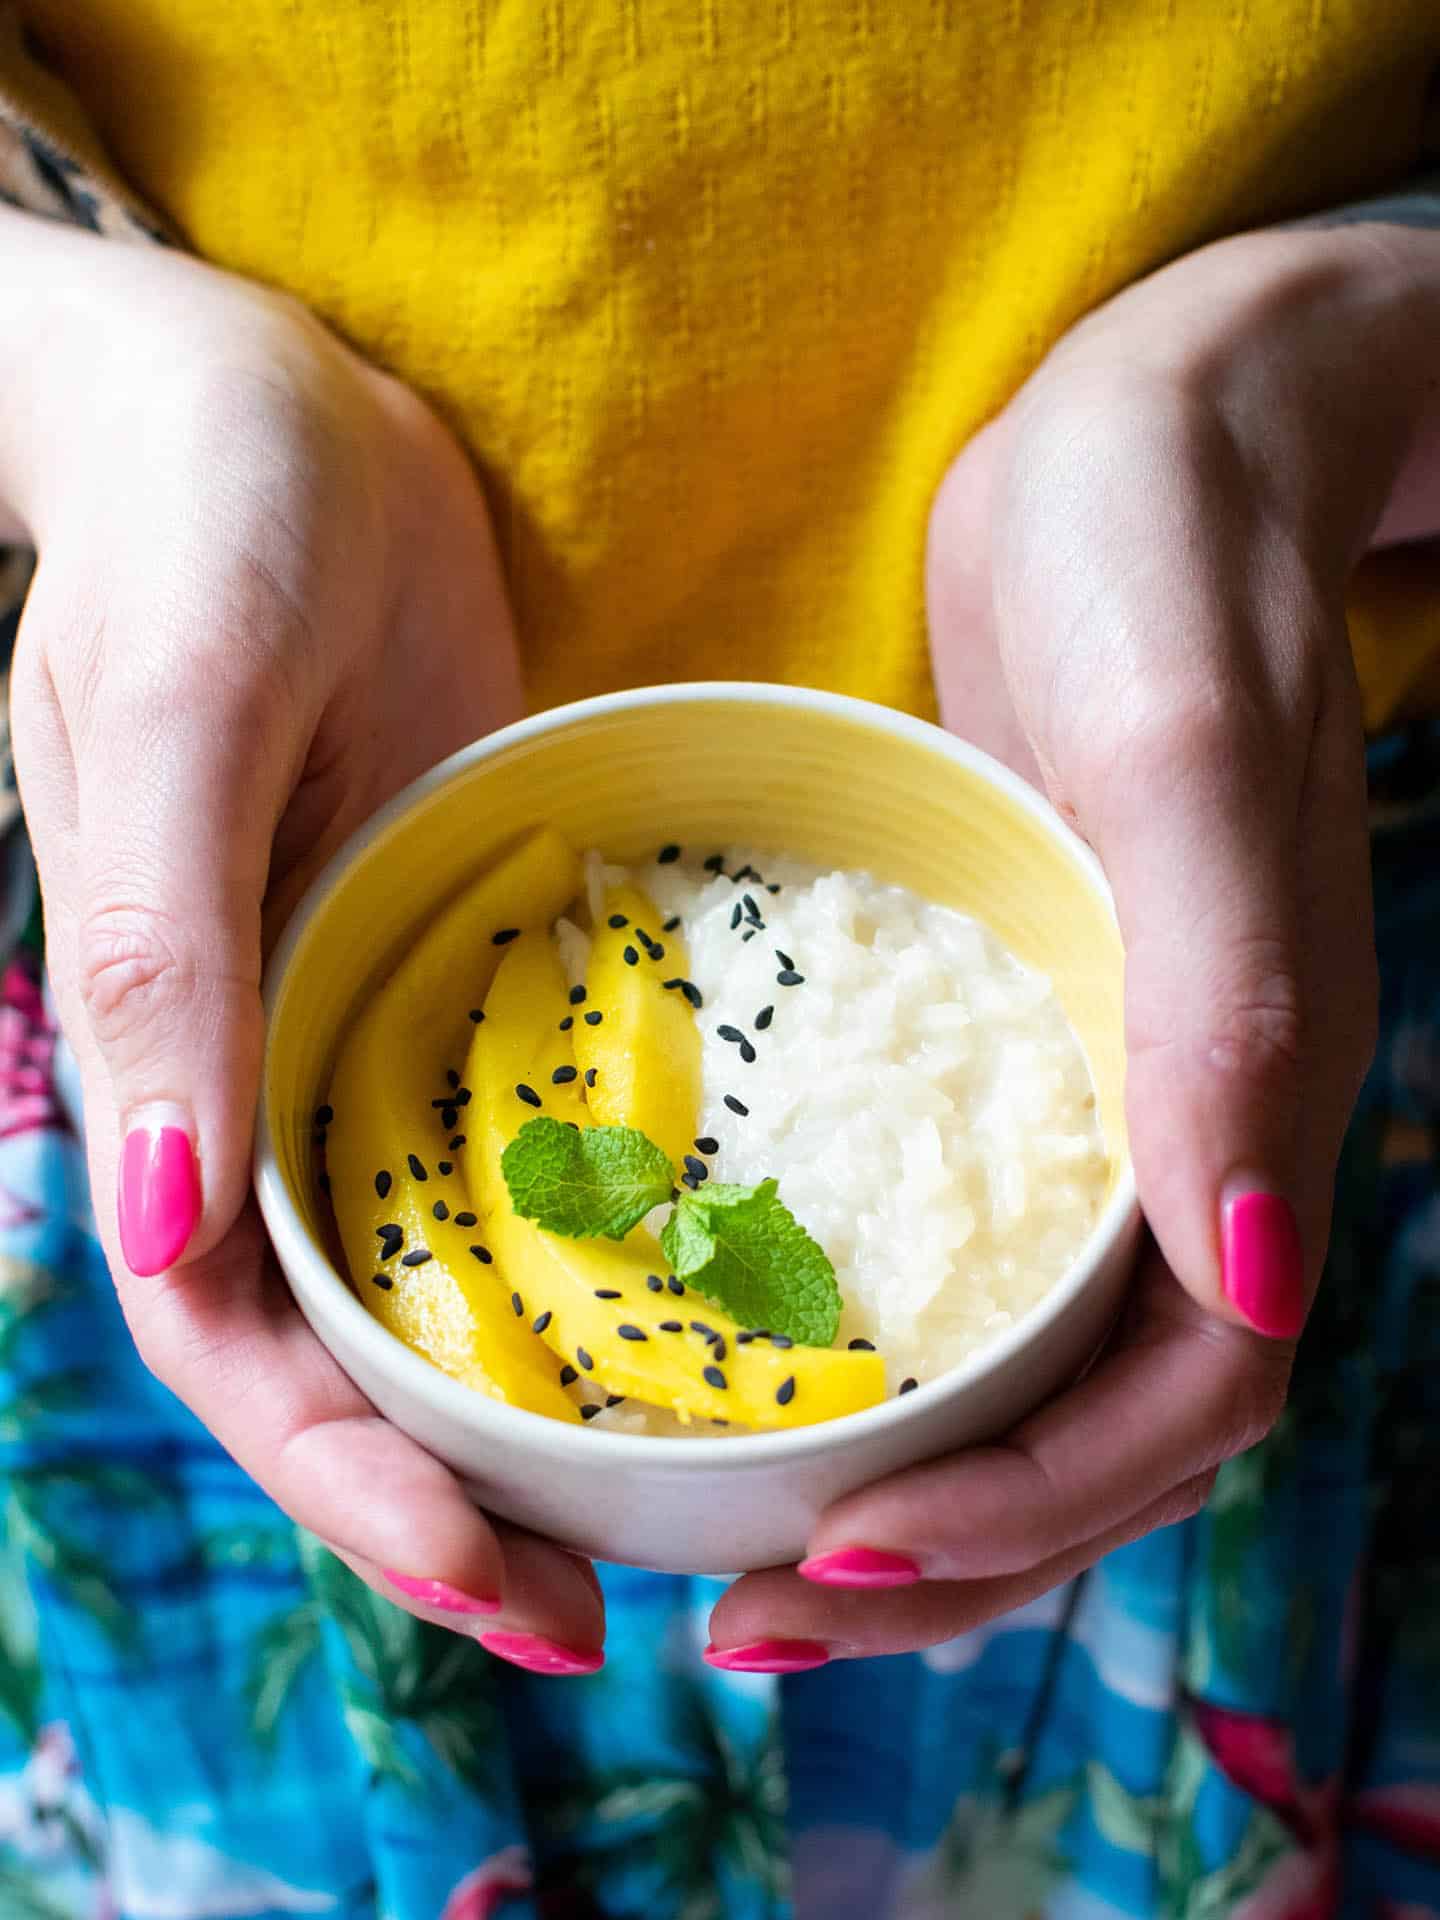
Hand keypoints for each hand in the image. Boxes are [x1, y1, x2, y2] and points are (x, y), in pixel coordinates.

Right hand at [3, 211, 604, 1666]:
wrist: (275, 405)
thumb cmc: (200, 526)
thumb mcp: (174, 715)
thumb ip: (160, 959)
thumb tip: (149, 1233)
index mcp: (173, 1058)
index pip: (241, 1341)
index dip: (356, 1488)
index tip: (513, 1592)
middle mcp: (266, 1076)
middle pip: (352, 1348)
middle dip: (464, 1498)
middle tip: (628, 1613)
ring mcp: (375, 1025)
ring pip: (446, 1269)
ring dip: (544, 1403)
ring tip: (695, 1504)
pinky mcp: (471, 961)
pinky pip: (534, 1134)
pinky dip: (606, 1233)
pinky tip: (723, 1289)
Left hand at [708, 220, 1439, 1664]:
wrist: (1158, 428)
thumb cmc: (1169, 546)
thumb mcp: (1177, 746)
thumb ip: (1229, 1001)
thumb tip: (1248, 1275)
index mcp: (1247, 1090)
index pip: (1183, 1395)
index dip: (1032, 1507)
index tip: (842, 1552)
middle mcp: (1189, 1118)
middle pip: (1101, 1430)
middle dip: (945, 1550)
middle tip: (748, 1611)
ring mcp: (1114, 1080)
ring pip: (1034, 1362)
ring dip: (911, 1481)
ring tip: (739, 1546)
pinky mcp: (1029, 1025)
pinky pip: (964, 1240)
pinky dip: (879, 1341)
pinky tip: (749, 1351)